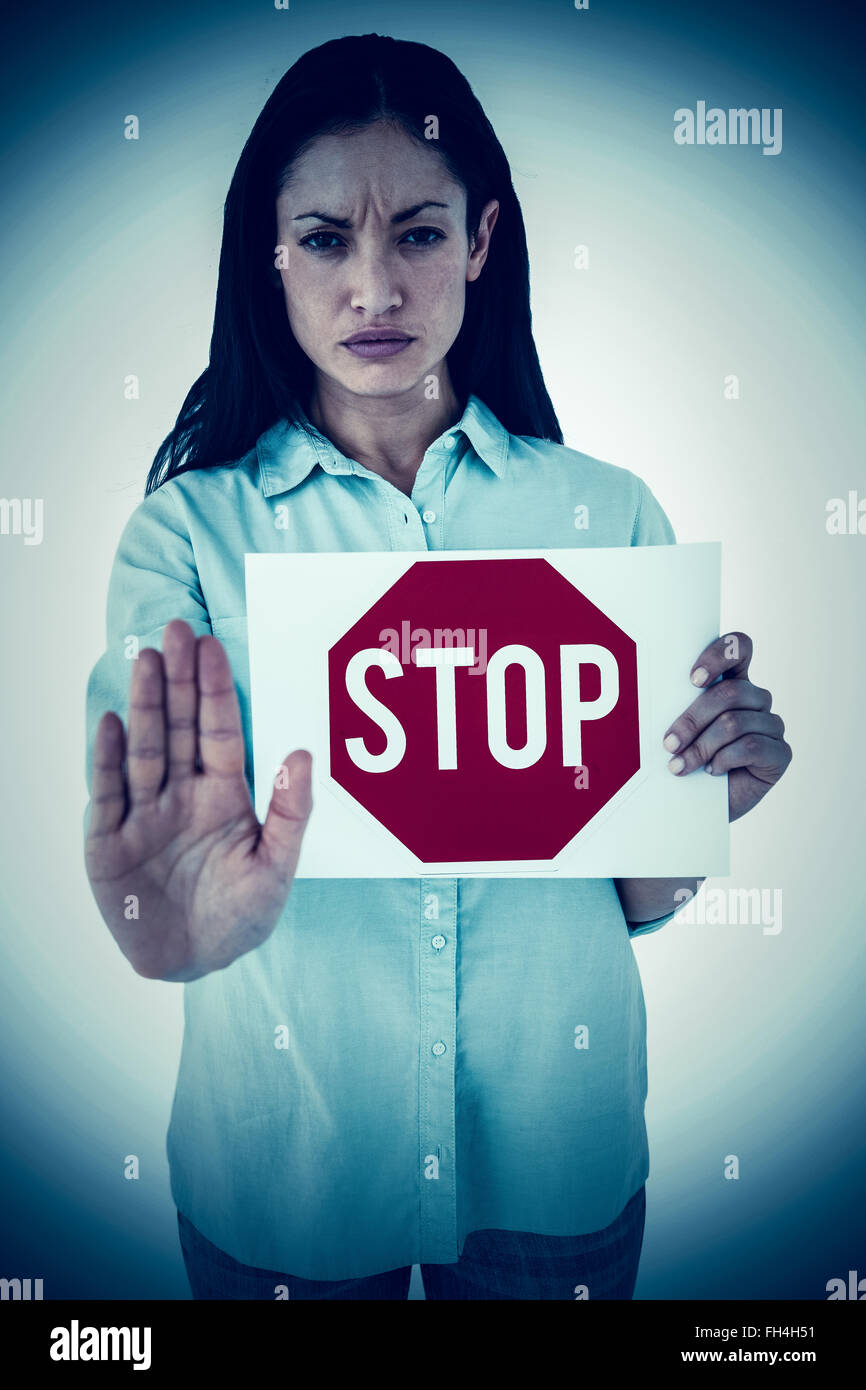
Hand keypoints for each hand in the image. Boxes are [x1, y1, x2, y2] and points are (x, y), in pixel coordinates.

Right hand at [85, 619, 312, 980]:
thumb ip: (290, 812)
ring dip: (145, 707)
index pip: (219, 731)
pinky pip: (109, 794)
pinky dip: (109, 759)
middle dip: (179, 681)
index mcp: (223, 794)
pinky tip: (112, 723)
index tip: (212, 646)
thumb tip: (303, 753)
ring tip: (147, 663)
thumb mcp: (277, 868)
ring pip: (145, 751)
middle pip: (180, 728)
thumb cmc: (241, 916)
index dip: (216, 690)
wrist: (194, 963)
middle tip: (177, 630)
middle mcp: (181, 794)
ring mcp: (144, 814)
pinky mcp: (109, 841)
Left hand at [662, 631, 791, 822]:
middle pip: (731, 692)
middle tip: (668, 744)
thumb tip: (650, 687)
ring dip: (701, 747)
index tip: (692, 679)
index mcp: (733, 682)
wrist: (697, 807)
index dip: (719, 655)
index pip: (739, 647)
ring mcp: (771, 726)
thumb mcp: (677, 728)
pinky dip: (723, 760)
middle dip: (692, 719)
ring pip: (735, 722)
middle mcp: (756, 700)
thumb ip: (677, 704)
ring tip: (679, 766)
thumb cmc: (685, 760)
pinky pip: (751, 746)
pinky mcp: (780, 754)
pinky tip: (711, 771)